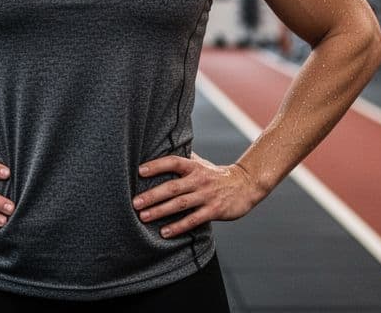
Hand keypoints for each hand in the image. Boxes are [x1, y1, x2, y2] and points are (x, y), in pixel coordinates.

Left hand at [132, 153, 266, 238]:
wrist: (246, 185)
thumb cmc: (216, 175)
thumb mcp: (202, 163)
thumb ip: (184, 159)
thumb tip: (162, 148)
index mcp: (194, 166)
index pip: (173, 162)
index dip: (157, 165)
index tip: (140, 171)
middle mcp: (199, 180)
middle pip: (173, 187)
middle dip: (152, 195)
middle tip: (135, 202)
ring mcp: (207, 195)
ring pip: (181, 204)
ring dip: (161, 211)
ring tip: (143, 217)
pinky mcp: (214, 210)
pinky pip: (193, 220)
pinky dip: (178, 226)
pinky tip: (165, 232)